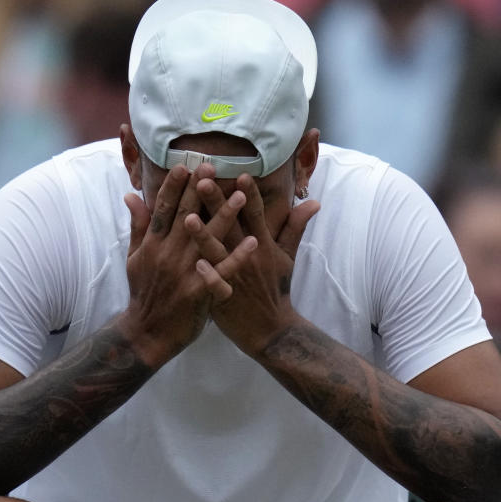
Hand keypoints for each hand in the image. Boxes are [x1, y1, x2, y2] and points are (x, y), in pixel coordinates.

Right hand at [119, 164, 249, 367]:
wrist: (146, 333)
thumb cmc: (143, 293)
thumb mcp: (134, 257)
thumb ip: (138, 225)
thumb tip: (131, 195)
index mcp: (153, 244)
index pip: (164, 209)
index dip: (174, 186)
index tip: (185, 165)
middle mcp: (167, 254)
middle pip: (186, 217)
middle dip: (199, 191)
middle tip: (213, 167)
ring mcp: (183, 272)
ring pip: (207, 239)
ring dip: (225, 216)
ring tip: (242, 195)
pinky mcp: (198, 292)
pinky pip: (221, 271)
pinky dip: (237, 257)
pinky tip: (252, 242)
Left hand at [185, 174, 319, 356]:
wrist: (272, 328)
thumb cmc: (276, 288)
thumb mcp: (288, 256)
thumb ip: (295, 226)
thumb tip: (313, 201)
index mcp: (261, 244)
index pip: (256, 214)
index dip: (250, 194)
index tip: (242, 173)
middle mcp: (248, 257)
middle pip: (231, 226)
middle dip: (217, 202)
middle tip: (202, 180)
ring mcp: (236, 277)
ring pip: (218, 252)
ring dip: (203, 235)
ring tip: (187, 218)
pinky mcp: (225, 297)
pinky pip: (217, 286)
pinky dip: (209, 276)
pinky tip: (197, 265)